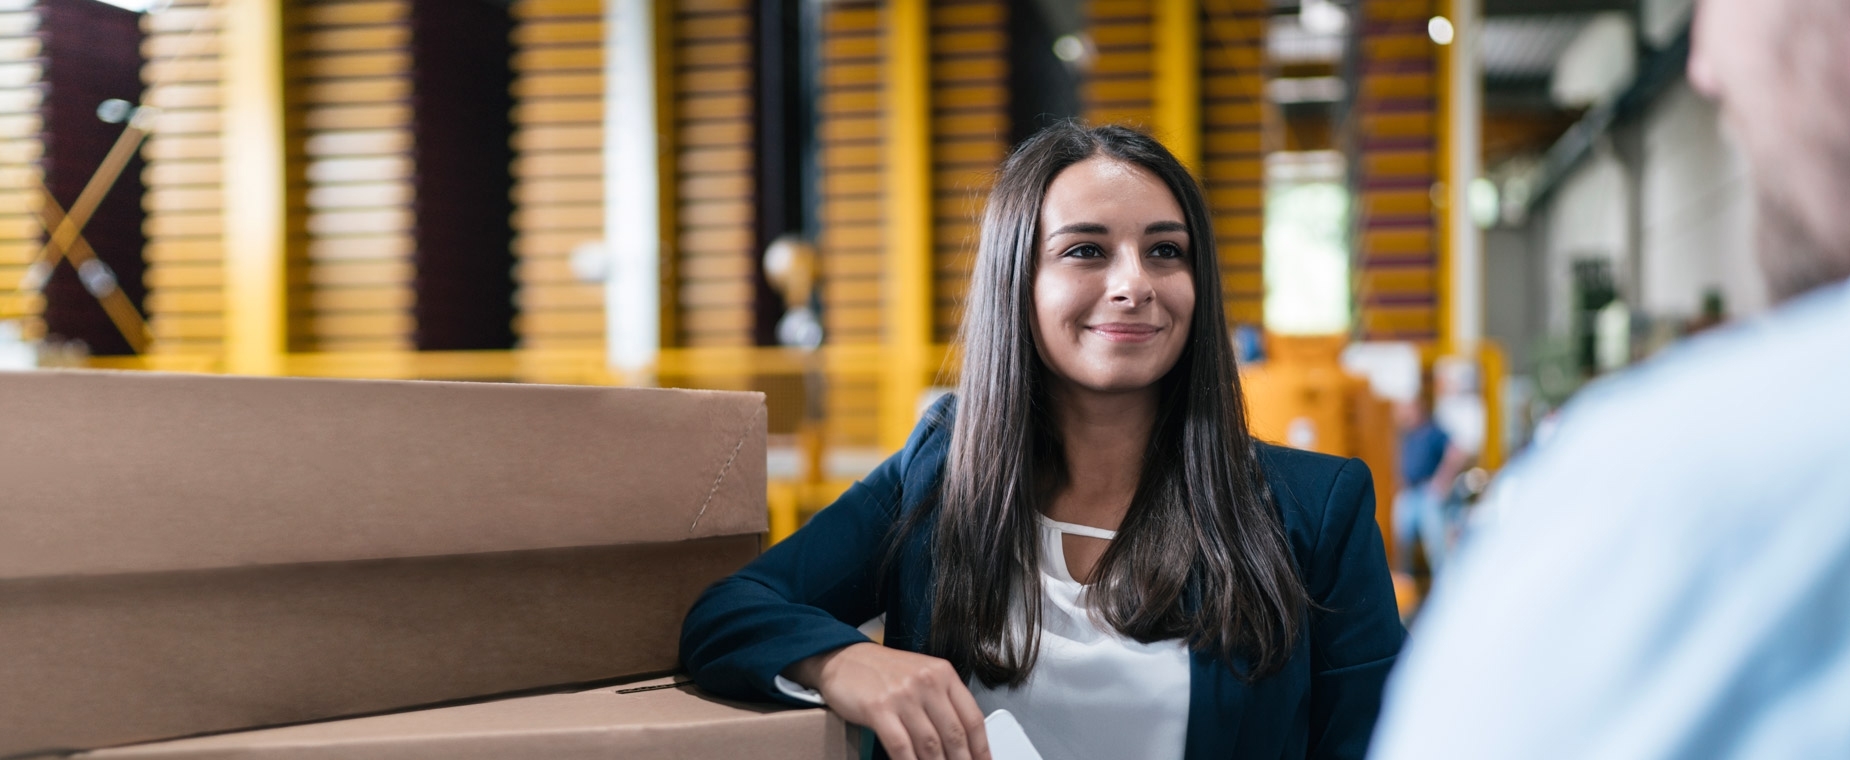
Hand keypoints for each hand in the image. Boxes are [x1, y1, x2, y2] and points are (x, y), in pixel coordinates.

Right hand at [785, 642, 990, 759]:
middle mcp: (927, 682)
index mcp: (943, 674)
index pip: (973, 718)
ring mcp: (902, 696)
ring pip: (930, 744)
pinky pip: (901, 747)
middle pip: (954, 734)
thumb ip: (943, 702)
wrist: (843, 658)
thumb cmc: (883, 672)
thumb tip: (962, 742)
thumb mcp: (921, 676)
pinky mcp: (878, 709)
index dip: (981, 749)